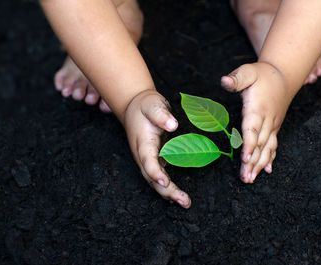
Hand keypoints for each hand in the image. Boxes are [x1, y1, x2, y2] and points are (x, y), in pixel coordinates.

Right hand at [124, 89, 190, 207]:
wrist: (135, 108)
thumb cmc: (145, 106)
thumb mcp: (152, 104)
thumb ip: (161, 114)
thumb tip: (173, 125)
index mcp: (143, 143)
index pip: (148, 160)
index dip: (155, 172)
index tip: (165, 181)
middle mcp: (143, 155)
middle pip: (152, 177)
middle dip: (167, 191)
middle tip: (184, 201)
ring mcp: (148, 160)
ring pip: (156, 182)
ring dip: (170, 194)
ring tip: (185, 203)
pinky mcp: (154, 161)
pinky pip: (160, 179)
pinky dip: (168, 190)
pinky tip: (179, 198)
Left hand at [221, 62, 290, 182]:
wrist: (284, 75)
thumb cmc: (262, 74)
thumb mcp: (248, 71)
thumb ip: (237, 78)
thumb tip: (224, 81)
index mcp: (258, 108)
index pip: (253, 129)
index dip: (249, 144)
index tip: (245, 158)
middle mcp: (267, 120)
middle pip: (259, 144)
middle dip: (252, 163)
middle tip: (245, 179)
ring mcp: (273, 126)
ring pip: (266, 149)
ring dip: (259, 165)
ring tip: (251, 179)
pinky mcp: (275, 128)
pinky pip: (273, 145)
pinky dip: (270, 159)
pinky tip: (266, 171)